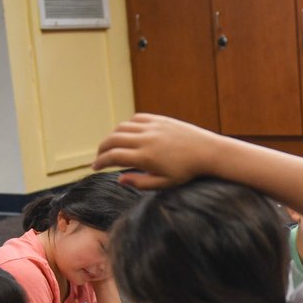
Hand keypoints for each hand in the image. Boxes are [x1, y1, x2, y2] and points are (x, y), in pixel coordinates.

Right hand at [93, 114, 218, 187]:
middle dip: (101, 149)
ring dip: (112, 137)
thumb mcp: (165, 184)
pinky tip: (127, 135)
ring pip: (121, 128)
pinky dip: (127, 126)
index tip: (95, 168)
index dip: (100, 162)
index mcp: (146, 158)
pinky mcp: (159, 119)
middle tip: (99, 157)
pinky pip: (135, 119)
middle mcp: (146, 140)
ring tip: (112, 147)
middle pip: (112, 140)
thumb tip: (119, 179)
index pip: (113, 157)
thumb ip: (140, 183)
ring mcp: (152, 127)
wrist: (208, 152)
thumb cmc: (187, 172)